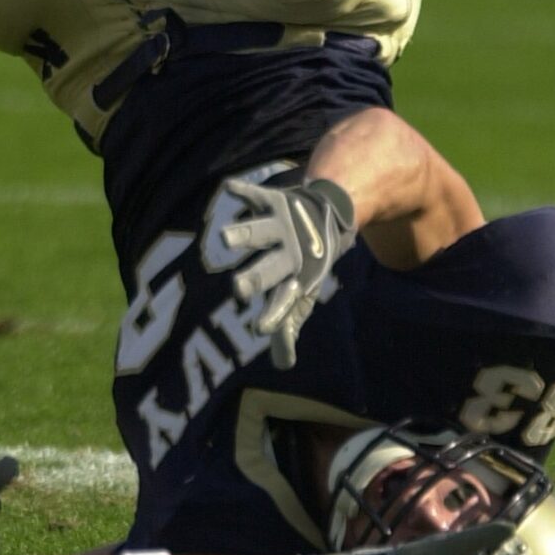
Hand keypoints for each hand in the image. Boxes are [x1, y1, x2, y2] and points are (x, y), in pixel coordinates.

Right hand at [222, 176, 356, 368]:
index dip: (274, 316)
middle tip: (239, 290)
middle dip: (255, 278)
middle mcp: (287, 255)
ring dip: (244, 234)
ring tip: (224, 238)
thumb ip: (287, 327)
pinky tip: (228, 189)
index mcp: (294, 280)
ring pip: (259, 232)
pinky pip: (256, 196)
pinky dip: (244, 192)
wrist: (329, 216)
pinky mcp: (273, 202)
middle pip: (268, 269)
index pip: (282, 303)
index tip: (260, 331)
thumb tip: (283, 366)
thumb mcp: (301, 295)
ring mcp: (280, 227)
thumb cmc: (306, 265)